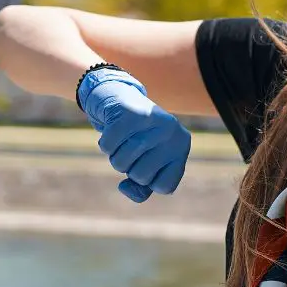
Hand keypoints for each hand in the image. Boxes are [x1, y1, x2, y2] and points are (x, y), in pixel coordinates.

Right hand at [77, 67, 191, 202]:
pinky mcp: (130, 113)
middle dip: (130, 167)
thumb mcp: (146, 163)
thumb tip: (124, 188)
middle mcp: (172, 133)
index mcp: (181, 146)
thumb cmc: (137, 138)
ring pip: (121, 163)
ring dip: (115, 156)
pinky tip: (113, 130)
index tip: (149, 163)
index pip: (164, 186)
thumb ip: (140, 188)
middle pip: (140, 176)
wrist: (123, 98)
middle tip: (133, 148)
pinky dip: (105, 143)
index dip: (149, 181)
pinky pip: (108, 147)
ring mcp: (153, 121)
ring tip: (123, 140)